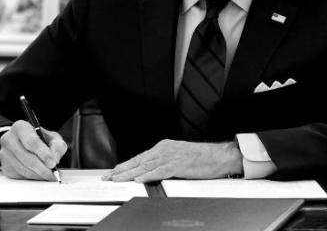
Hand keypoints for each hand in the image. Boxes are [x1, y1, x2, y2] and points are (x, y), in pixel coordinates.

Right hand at [0, 120, 67, 180]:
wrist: (23, 144)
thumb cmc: (39, 139)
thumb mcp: (52, 137)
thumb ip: (57, 146)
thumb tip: (55, 159)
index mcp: (20, 127)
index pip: (31, 141)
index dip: (43, 154)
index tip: (53, 163)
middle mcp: (9, 139)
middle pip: (27, 157)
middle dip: (42, 168)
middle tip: (53, 174)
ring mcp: (4, 153)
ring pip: (23, 168)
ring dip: (38, 175)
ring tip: (48, 176)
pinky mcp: (4, 166)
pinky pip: (19, 175)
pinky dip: (32, 178)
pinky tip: (39, 175)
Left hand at [102, 139, 241, 182]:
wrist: (219, 156)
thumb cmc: (201, 158)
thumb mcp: (178, 158)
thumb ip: (163, 164)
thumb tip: (149, 173)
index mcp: (163, 148)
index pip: (139, 158)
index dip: (125, 166)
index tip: (112, 172)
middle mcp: (164, 150)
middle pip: (138, 161)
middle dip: (121, 170)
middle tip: (108, 177)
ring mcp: (171, 156)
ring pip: (145, 166)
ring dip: (130, 174)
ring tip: (117, 180)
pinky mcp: (179, 164)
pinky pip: (160, 171)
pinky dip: (148, 175)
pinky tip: (139, 180)